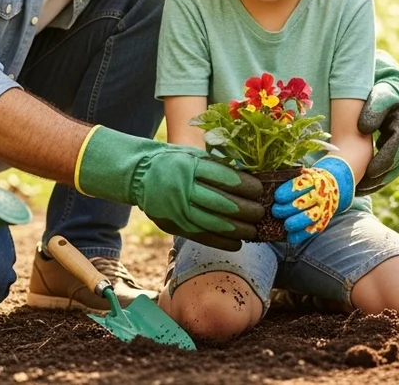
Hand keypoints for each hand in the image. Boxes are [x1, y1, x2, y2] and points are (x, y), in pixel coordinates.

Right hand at [75, 126, 263, 250]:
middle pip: (222, 203)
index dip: (246, 186)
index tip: (260, 190)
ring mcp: (176, 208)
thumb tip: (248, 178)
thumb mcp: (192, 155)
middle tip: (261, 212)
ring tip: (254, 230)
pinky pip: (201, 236)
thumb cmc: (172, 161)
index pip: (225, 178)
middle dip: (246, 210)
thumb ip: (216, 166)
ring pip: (214, 222)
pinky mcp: (172, 224)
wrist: (137, 174)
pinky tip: (237, 243)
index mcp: (190, 166)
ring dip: (238, 229)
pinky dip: (221, 241)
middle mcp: (183, 188)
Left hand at [271, 156, 353, 244]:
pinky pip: (313, 229)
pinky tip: (291, 237)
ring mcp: (322, 208)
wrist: (330, 187)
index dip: (287, 192)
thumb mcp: (301, 174)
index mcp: (312, 180)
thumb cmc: (307, 182)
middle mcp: (319, 194)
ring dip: (296, 222)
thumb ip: (286, 177)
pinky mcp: (323, 221)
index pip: (299, 186)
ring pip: (310, 217)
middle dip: (287, 209)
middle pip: (302, 202)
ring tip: (286, 225)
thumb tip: (266, 181)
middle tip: (275, 211)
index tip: (277, 197)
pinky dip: (302, 235)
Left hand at [356, 50, 398, 195]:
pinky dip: (378, 178)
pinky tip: (363, 184)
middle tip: (356, 189)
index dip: (378, 166)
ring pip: (392, 171)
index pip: (393, 153)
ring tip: (357, 191)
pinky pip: (391, 168)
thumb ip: (374, 110)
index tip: (363, 175)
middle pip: (393, 167)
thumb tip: (364, 129)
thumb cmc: (385, 91)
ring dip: (376, 182)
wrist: (395, 89)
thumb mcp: (381, 95)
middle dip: (376, 180)